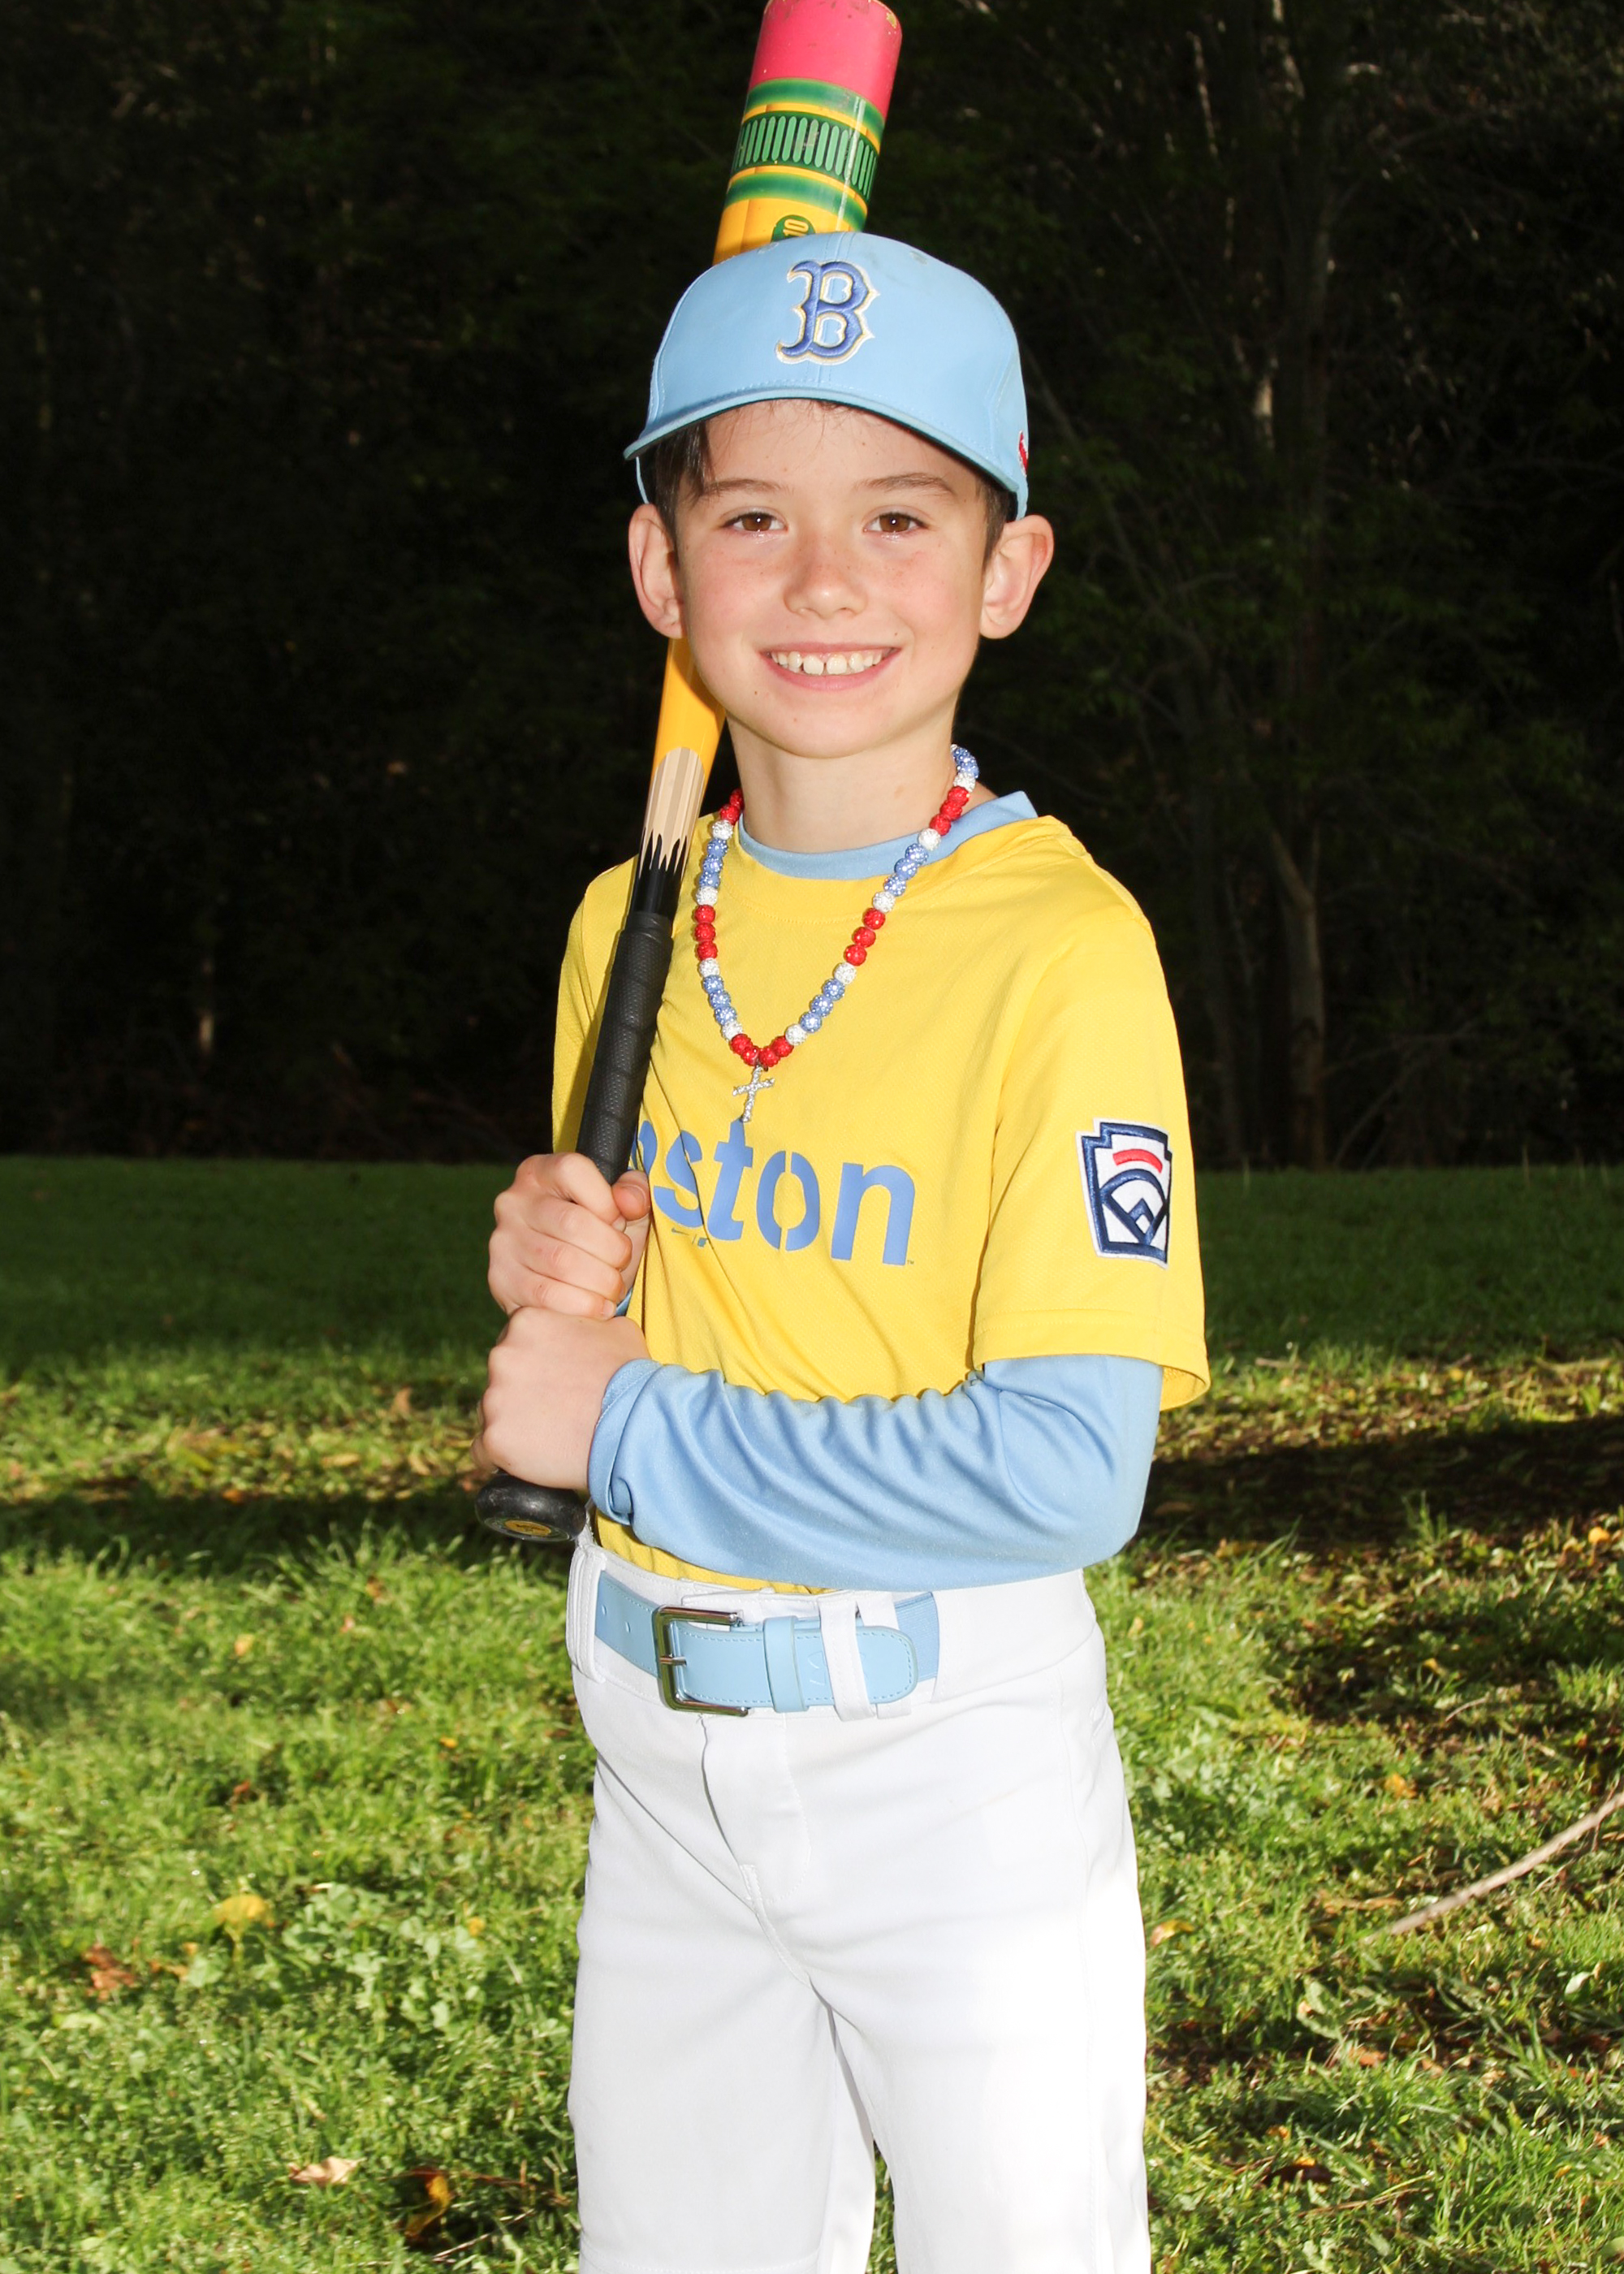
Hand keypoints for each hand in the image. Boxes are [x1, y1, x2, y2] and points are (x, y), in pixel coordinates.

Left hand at [473, 1308, 649, 1493]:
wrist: (636, 1422)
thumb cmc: (631, 1375)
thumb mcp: (616, 1329)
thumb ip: (587, 1324)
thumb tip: (590, 1328)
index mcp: (524, 1323)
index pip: (514, 1345)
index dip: (535, 1366)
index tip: (554, 1382)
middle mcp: (501, 1356)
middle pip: (500, 1379)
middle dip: (521, 1394)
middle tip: (554, 1411)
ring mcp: (494, 1399)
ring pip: (492, 1415)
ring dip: (513, 1425)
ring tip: (548, 1437)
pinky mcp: (495, 1439)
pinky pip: (483, 1453)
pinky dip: (501, 1457)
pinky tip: (527, 1459)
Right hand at [489, 1152, 651, 1318]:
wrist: (567, 1283)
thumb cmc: (598, 1237)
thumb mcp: (622, 1208)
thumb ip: (634, 1192)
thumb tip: (629, 1201)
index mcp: (539, 1172)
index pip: (572, 1170)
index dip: (606, 1200)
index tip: (618, 1222)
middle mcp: (513, 1201)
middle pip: (572, 1222)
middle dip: (611, 1250)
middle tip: (622, 1263)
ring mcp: (502, 1241)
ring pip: (562, 1262)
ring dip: (601, 1281)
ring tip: (613, 1288)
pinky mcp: (501, 1279)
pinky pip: (547, 1294)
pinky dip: (583, 1304)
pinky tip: (599, 1307)